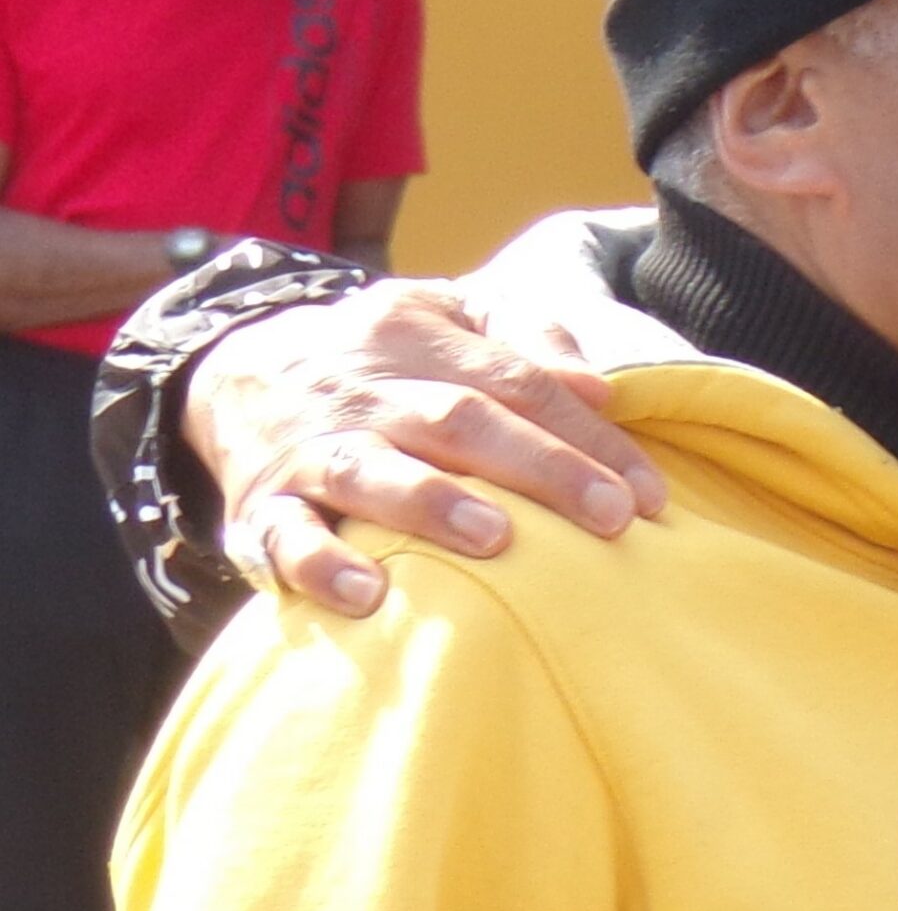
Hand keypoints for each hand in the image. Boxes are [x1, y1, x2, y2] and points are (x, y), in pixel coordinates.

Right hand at [183, 279, 667, 614]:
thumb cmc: (383, 359)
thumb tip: (599, 385)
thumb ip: (525, 337)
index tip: (650, 495)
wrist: (234, 372)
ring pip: (373, 473)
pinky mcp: (258, 508)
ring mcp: (310, 451)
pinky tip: (369, 593)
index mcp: (417, 336)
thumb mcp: (447, 317)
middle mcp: (365, 392)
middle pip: (460, 422)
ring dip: (434, 506)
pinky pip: (283, 538)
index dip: (588, 435)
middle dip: (540, 468)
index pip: (518, 382)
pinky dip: (321, 565)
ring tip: (498, 541)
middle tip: (611, 516)